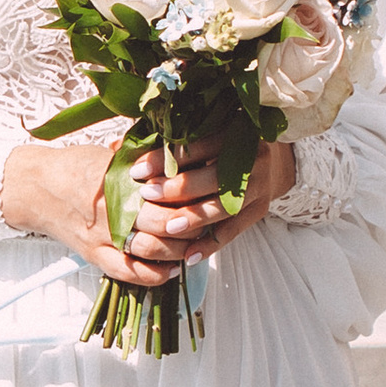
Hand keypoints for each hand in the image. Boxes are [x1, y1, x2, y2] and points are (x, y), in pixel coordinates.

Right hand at [0, 131, 296, 284]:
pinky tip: (172, 270)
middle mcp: (114, 207)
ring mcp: (105, 235)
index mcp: (121, 176)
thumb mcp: (113, 152)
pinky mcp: (95, 255)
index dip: (195, 194)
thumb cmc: (77, 165)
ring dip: (180, 249)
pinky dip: (154, 275)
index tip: (214, 192)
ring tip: (196, 243)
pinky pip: (129, 273)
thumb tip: (186, 151)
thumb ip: (147, 157)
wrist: (35, 187)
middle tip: (213, 220)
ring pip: (153, 250)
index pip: (169, 188)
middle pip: (167, 220)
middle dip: (194, 223)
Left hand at [138, 132, 295, 258]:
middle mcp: (251, 157)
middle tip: (147, 196)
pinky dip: (211, 244)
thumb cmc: (222, 146)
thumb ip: (163, 141)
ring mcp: (259, 185)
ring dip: (194, 218)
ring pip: (223, 205)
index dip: (164, 159)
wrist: (269, 162)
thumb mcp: (200, 136)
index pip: (194, 146)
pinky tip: (190, 255)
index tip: (137, 171)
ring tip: (168, 228)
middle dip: (176, 188)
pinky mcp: (260, 209)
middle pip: (211, 176)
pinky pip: (234, 230)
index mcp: (234, 131)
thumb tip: (116, 148)